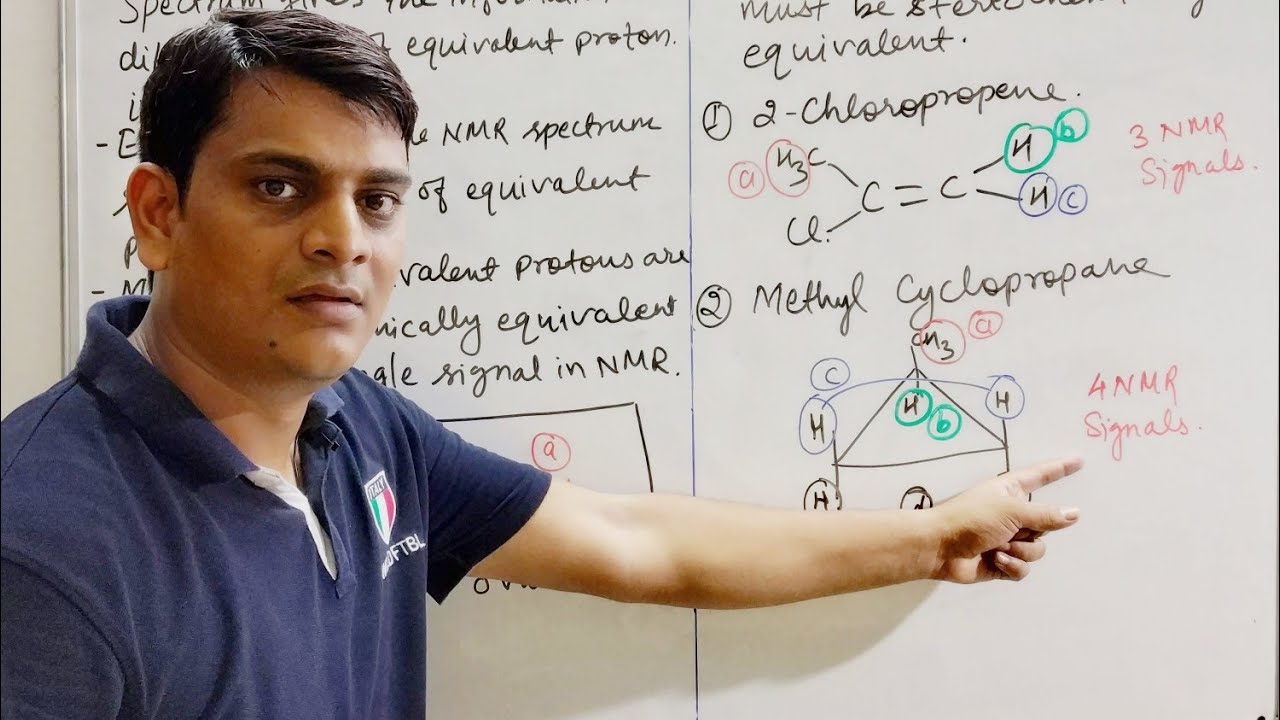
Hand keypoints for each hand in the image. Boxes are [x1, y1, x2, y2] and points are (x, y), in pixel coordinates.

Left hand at [931, 457, 1082, 583]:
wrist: (939, 548)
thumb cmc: (970, 519)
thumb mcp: (1011, 511)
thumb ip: (1045, 515)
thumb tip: (1075, 513)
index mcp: (1011, 492)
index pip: (1041, 477)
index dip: (1060, 469)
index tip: (1079, 460)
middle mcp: (1012, 514)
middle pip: (1045, 525)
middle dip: (1032, 532)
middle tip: (1010, 532)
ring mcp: (1008, 539)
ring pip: (1037, 550)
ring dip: (1020, 551)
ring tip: (997, 547)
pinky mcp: (1003, 562)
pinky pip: (1024, 568)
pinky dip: (1012, 566)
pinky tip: (995, 560)